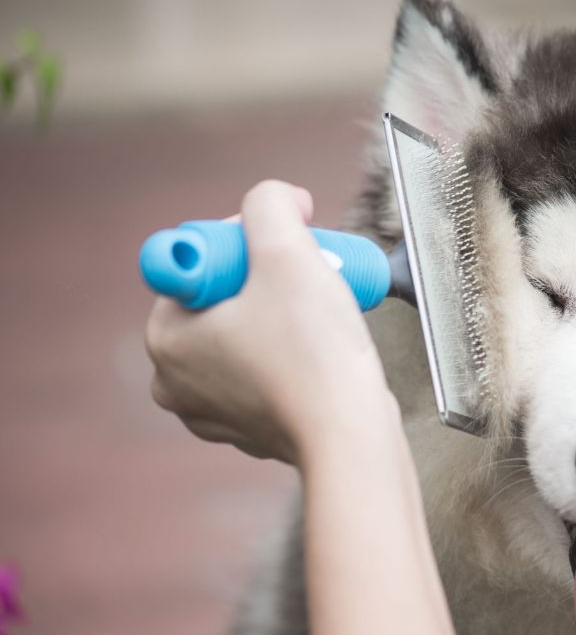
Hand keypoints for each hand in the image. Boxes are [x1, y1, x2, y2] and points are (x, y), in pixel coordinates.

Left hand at [145, 180, 395, 466]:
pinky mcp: (249, 428)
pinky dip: (289, 355)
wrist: (351, 434)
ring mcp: (211, 411)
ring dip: (281, 314)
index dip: (248, 242)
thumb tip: (278, 199)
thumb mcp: (288, 251)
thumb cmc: (316, 353)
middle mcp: (175, 380)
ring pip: (247, 333)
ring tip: (320, 316)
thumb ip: (270, 203)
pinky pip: (265, 370)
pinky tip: (319, 353)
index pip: (200, 261)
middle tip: (312, 277)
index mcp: (166, 336)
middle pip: (224, 296)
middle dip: (269, 279)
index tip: (288, 250)